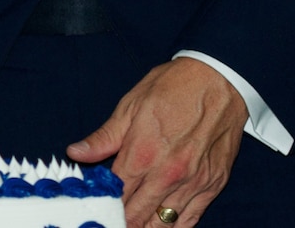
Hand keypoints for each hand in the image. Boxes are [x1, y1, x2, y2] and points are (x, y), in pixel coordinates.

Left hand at [68, 57, 246, 226]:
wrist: (219, 80)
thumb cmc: (173, 88)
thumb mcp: (129, 106)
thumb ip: (103, 137)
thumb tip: (75, 153)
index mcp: (141, 153)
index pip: (115, 195)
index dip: (103, 205)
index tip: (95, 210)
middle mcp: (167, 174)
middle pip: (137, 214)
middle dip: (122, 221)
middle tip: (110, 221)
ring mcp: (193, 183)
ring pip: (164, 223)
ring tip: (133, 227)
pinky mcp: (213, 185)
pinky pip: (191, 219)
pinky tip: (161, 227)